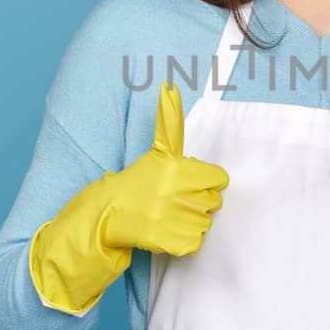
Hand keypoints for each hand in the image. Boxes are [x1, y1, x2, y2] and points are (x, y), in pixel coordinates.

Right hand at [97, 80, 229, 255]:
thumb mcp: (158, 151)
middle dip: (197, 200)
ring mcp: (177, 221)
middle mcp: (179, 194)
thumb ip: (170, 120)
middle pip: (214, 201)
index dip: (204, 181)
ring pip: (207, 223)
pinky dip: (184, 240)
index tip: (186, 183)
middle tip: (174, 199)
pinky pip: (197, 243)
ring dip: (191, 221)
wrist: (109, 214)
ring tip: (168, 214)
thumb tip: (170, 85)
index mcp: (179, 170)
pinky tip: (167, 230)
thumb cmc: (139, 181)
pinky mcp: (174, 244)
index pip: (219, 178)